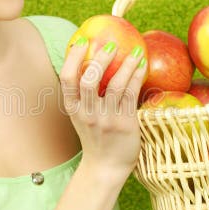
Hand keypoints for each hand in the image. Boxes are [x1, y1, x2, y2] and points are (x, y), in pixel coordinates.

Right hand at [59, 37, 147, 180]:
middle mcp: (87, 113)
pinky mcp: (124, 124)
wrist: (106, 167)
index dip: (73, 58)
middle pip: (89, 80)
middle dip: (100, 59)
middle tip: (111, 46)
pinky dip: (136, 77)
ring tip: (135, 51)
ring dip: (125, 65)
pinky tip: (142, 66)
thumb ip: (84, 95)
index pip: (67, 79)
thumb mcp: (82, 116)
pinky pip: (131, 95)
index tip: (82, 41)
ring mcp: (106, 119)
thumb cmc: (96, 137)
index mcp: (73, 109)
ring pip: (114, 85)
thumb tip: (92, 62)